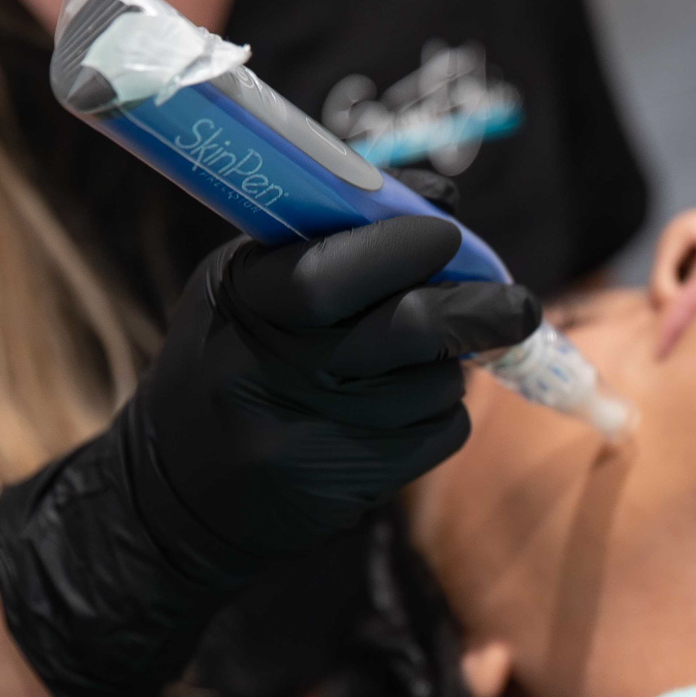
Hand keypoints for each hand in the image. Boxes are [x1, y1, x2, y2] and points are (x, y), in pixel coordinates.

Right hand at [0, 216, 538, 696]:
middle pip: (405, 330)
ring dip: (452, 362)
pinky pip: (439, 433)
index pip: (329, 274)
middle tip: (520, 300)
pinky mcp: (349, 488)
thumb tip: (442, 202)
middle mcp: (272, 375)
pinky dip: (442, 411)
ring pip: (434, 383)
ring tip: (427, 354)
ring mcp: (312, 440)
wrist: (176, 494)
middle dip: (476, 308)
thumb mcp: (245, 284)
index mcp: (242, 307)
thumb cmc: (226, 360)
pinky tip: (407, 404)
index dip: (401, 249)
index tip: (446, 236)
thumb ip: (333, 235)